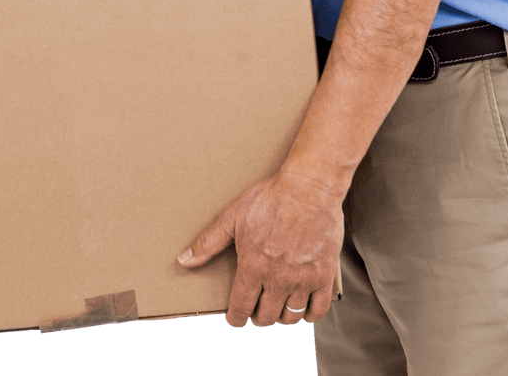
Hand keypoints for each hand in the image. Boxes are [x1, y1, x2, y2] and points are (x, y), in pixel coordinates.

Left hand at [177, 170, 343, 326]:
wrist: (308, 188)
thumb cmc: (269, 199)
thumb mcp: (233, 217)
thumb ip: (208, 242)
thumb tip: (183, 260)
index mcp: (253, 267)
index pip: (241, 307)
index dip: (236, 318)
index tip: (235, 319)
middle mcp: (278, 279)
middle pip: (266, 316)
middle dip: (258, 316)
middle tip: (257, 308)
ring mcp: (303, 279)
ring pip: (291, 317)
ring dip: (282, 316)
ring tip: (278, 306)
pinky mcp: (324, 275)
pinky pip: (319, 310)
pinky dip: (310, 314)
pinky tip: (303, 306)